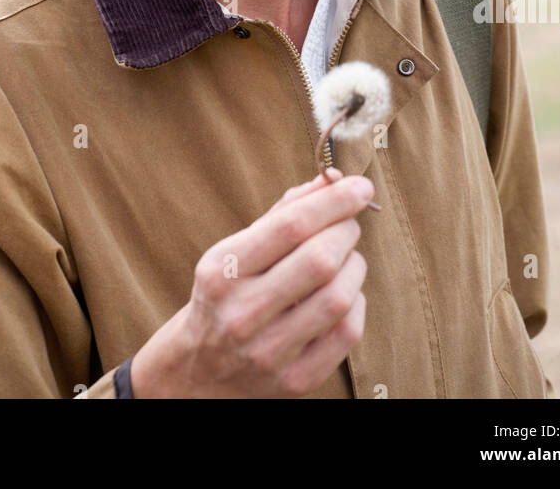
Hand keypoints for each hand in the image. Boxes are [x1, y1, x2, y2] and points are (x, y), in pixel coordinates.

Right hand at [128, 169, 372, 398]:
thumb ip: (283, 214)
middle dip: (346, 231)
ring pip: (338, 296)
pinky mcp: (296, 380)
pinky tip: (343, 295)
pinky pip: (347, 333)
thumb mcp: (236, 251)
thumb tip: (333, 180)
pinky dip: (355, 304)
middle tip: (348, 224)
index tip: (359, 185)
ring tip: (346, 260)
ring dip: (354, 266)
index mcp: (224, 270)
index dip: (333, 201)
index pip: (291, 226)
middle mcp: (243, 312)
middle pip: (319, 260)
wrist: (200, 373)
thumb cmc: (228, 295)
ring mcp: (269, 351)